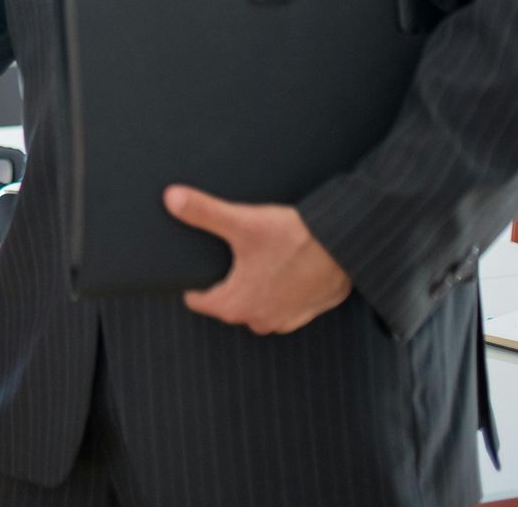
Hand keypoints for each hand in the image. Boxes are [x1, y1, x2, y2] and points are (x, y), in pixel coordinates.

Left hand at [165, 185, 352, 333]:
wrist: (347, 248)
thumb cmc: (295, 239)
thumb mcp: (242, 222)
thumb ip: (203, 212)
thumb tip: (170, 198)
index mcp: (236, 304)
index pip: (200, 302)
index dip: (190, 286)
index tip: (187, 274)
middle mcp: (260, 319)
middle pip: (228, 306)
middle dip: (223, 287)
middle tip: (220, 262)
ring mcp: (287, 319)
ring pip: (257, 309)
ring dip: (252, 293)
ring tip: (250, 265)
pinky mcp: (309, 311)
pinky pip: (284, 308)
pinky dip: (278, 294)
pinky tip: (280, 271)